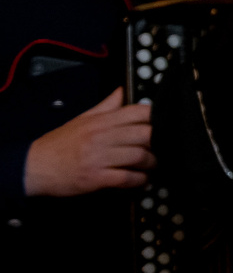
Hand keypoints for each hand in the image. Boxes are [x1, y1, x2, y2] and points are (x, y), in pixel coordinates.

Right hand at [23, 91, 152, 194]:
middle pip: (145, 134)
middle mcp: (101, 136)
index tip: (161, 127)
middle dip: (158, 143)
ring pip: (140, 156)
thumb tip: (122, 91)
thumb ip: (106, 106)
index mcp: (100, 121)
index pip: (138, 112)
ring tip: (151, 166)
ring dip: (151, 164)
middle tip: (159, 149)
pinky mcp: (96, 177)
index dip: (155, 119)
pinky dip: (139, 181)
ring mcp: (99, 157)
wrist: (32, 166)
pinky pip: (127, 178)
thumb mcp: (81, 119)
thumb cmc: (58, 144)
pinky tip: (141, 180)